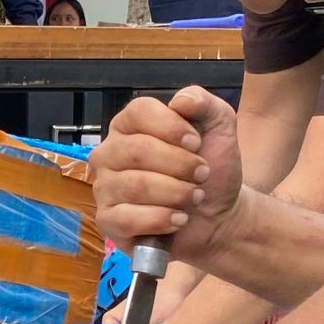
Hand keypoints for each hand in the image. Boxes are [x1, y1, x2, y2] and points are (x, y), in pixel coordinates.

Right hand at [93, 86, 241, 262]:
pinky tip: (179, 219)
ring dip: (176, 193)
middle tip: (202, 174)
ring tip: (195, 197)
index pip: (139, 112)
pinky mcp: (108, 221)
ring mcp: (104, 188)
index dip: (172, 127)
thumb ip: (204, 103)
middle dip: (180, 165)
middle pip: (137, 150)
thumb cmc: (210, 167)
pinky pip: (126, 218)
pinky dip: (161, 219)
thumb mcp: (218, 127)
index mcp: (129, 125)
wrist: (217, 214)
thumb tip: (181, 101)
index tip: (197, 143)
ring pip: (135, 186)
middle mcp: (109, 153)